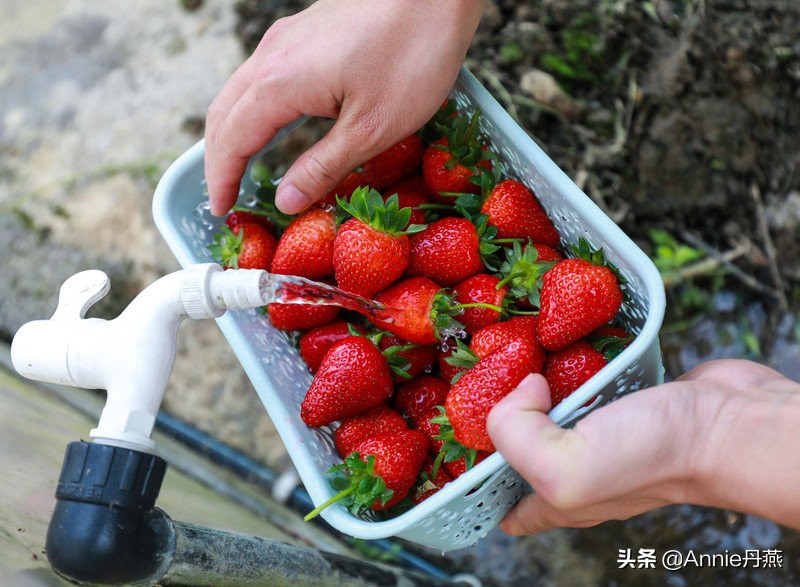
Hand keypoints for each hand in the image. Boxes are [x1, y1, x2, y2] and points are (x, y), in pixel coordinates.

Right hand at [204, 0, 484, 215]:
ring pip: (239, 90)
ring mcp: (288, 38)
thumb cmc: (413, 54)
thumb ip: (323, 167)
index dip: (223, 178)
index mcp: (279, 83)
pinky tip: (273, 122)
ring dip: (233, 131)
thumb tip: (285, 201)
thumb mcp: (371, 128)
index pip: (232, 140)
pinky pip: (262, 74)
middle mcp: (272, 55)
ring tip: (241, 166)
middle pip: (224, 113)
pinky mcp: (307, 31)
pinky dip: (253, 107)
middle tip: (225, 194)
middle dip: (219, 157)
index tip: (220, 209)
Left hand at [486, 359, 799, 534]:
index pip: (497, 501)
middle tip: (472, 378)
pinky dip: (562, 361)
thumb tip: (519, 387)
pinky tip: (550, 340)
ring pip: (544, 406)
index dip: (468, 478)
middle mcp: (571, 466)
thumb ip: (516, 432)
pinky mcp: (616, 395)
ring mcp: (595, 429)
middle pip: (515, 444)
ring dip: (524, 381)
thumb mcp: (564, 467)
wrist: (726, 422)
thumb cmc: (653, 457)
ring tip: (501, 351)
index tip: (447, 439)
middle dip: (491, 415)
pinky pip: (576, 376)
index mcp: (553, 497)